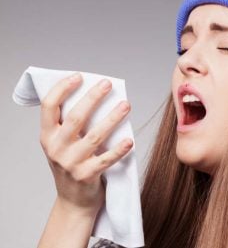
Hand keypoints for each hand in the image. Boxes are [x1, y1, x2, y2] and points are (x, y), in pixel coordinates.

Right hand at [39, 72, 132, 216]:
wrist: (73, 201)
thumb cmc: (71, 165)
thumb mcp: (62, 144)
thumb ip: (71, 125)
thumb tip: (95, 96)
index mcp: (47, 136)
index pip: (49, 106)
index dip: (62, 89)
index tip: (79, 77)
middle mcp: (56, 148)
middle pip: (75, 117)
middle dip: (92, 98)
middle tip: (107, 84)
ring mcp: (70, 163)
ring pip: (94, 136)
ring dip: (112, 119)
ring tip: (126, 105)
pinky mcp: (86, 176)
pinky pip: (105, 160)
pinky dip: (118, 150)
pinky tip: (129, 140)